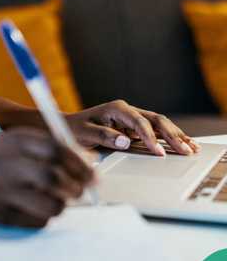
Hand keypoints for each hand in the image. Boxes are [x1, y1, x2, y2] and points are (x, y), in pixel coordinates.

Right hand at [0, 127, 94, 227]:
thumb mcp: (16, 143)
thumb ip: (50, 148)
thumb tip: (90, 163)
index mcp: (14, 142)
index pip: (56, 150)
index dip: (79, 165)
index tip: (92, 176)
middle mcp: (6, 163)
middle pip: (54, 177)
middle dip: (75, 188)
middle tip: (79, 192)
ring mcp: (1, 189)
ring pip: (50, 203)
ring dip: (61, 205)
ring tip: (57, 202)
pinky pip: (36, 221)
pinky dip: (44, 218)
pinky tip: (35, 210)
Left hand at [66, 100, 199, 156]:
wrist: (68, 127)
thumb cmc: (74, 129)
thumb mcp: (84, 133)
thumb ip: (104, 136)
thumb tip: (126, 142)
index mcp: (117, 109)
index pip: (140, 122)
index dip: (150, 137)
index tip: (158, 152)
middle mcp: (128, 111)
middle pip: (156, 120)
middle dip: (172, 135)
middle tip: (185, 151)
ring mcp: (133, 119)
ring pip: (161, 125)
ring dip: (176, 136)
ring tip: (192, 148)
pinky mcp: (135, 128)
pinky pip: (157, 132)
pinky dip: (170, 138)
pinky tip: (184, 144)